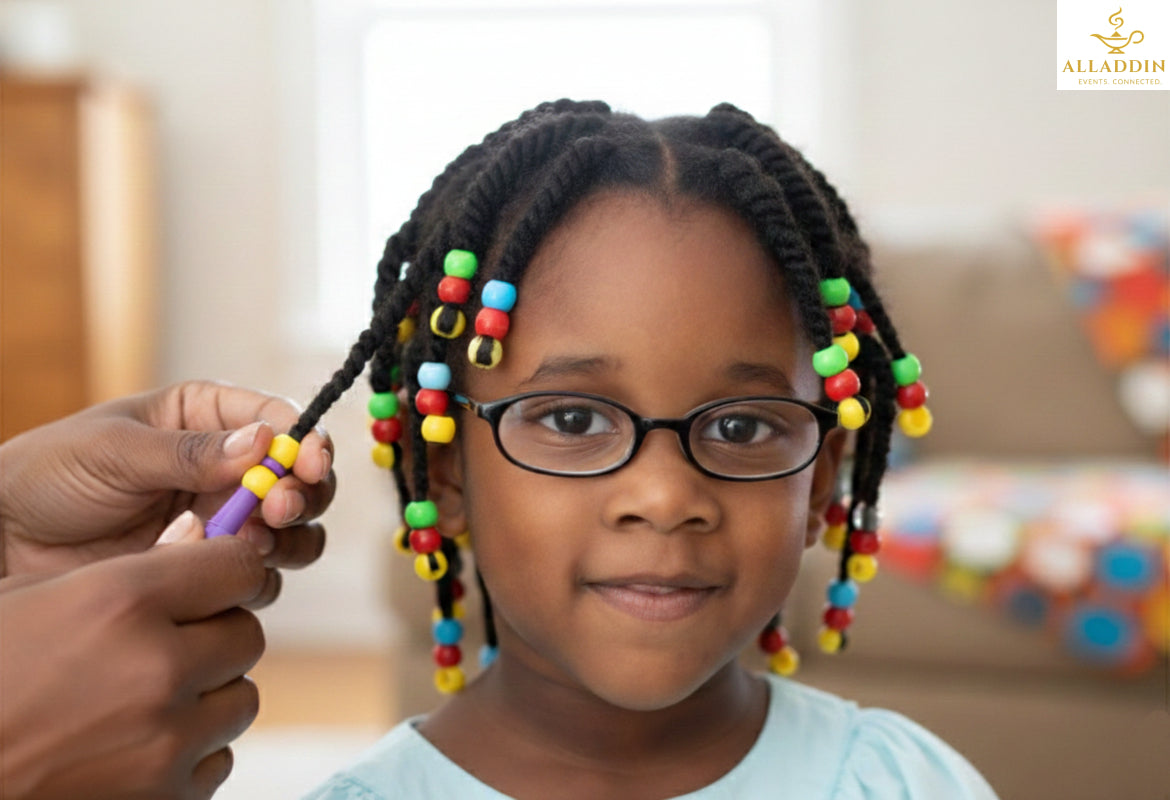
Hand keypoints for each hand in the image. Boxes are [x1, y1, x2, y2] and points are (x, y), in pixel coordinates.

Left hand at [0, 381, 333, 580]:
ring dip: (288, 538)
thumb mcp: (115, 450)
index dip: (306, 443)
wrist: (3, 542)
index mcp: (206, 418)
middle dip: (303, 494)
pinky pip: (257, 576)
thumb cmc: (49, 475)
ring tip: (253, 540)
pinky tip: (218, 569)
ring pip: (294, 532)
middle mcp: (227, 469)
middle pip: (302, 480)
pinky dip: (252, 575)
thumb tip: (264, 441)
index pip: (280, 421)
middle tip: (278, 508)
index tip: (309, 464)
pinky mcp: (209, 570)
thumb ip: (190, 452)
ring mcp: (222, 521)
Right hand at [0, 513, 265, 799]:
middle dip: (215, 635)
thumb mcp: (31, 597)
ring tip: (142, 697)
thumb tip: (199, 534)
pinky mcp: (164, 798)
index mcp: (121, 603)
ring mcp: (164, 741)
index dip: (227, 571)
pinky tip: (132, 743)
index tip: (212, 581)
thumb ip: (129, 570)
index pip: (238, 567)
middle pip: (247, 636)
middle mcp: (155, 669)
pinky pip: (216, 759)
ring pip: (240, 699)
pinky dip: (189, 752)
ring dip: (206, 695)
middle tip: (168, 643)